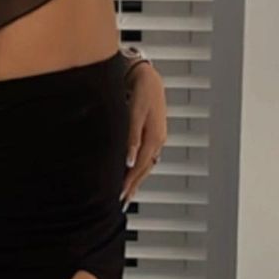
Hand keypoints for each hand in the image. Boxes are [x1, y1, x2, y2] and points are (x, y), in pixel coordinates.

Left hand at [120, 63, 167, 206]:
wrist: (148, 77)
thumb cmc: (141, 92)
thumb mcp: (134, 114)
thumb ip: (132, 139)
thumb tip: (130, 162)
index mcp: (154, 137)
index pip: (140, 167)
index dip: (129, 182)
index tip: (120, 196)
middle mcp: (158, 140)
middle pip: (145, 169)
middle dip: (133, 186)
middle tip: (122, 202)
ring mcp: (157, 138)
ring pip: (147, 164)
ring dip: (138, 180)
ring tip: (128, 193)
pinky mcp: (154, 134)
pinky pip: (147, 157)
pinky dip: (141, 168)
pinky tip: (136, 173)